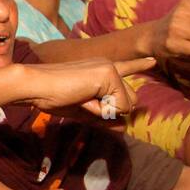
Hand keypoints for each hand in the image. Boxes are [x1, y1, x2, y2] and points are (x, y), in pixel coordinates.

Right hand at [18, 57, 154, 118]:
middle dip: (110, 110)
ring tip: (81, 98)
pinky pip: (117, 105)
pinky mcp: (109, 74)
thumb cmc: (53, 97)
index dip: (140, 65)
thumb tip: (125, 129)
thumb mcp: (83, 111)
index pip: (126, 69)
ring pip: (126, 104)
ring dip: (104, 110)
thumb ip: (104, 118)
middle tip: (82, 101)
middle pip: (130, 100)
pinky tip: (83, 97)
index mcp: (101, 69)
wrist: (36, 86)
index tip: (153, 60)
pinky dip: (100, 109)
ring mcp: (110, 68)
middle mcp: (109, 65)